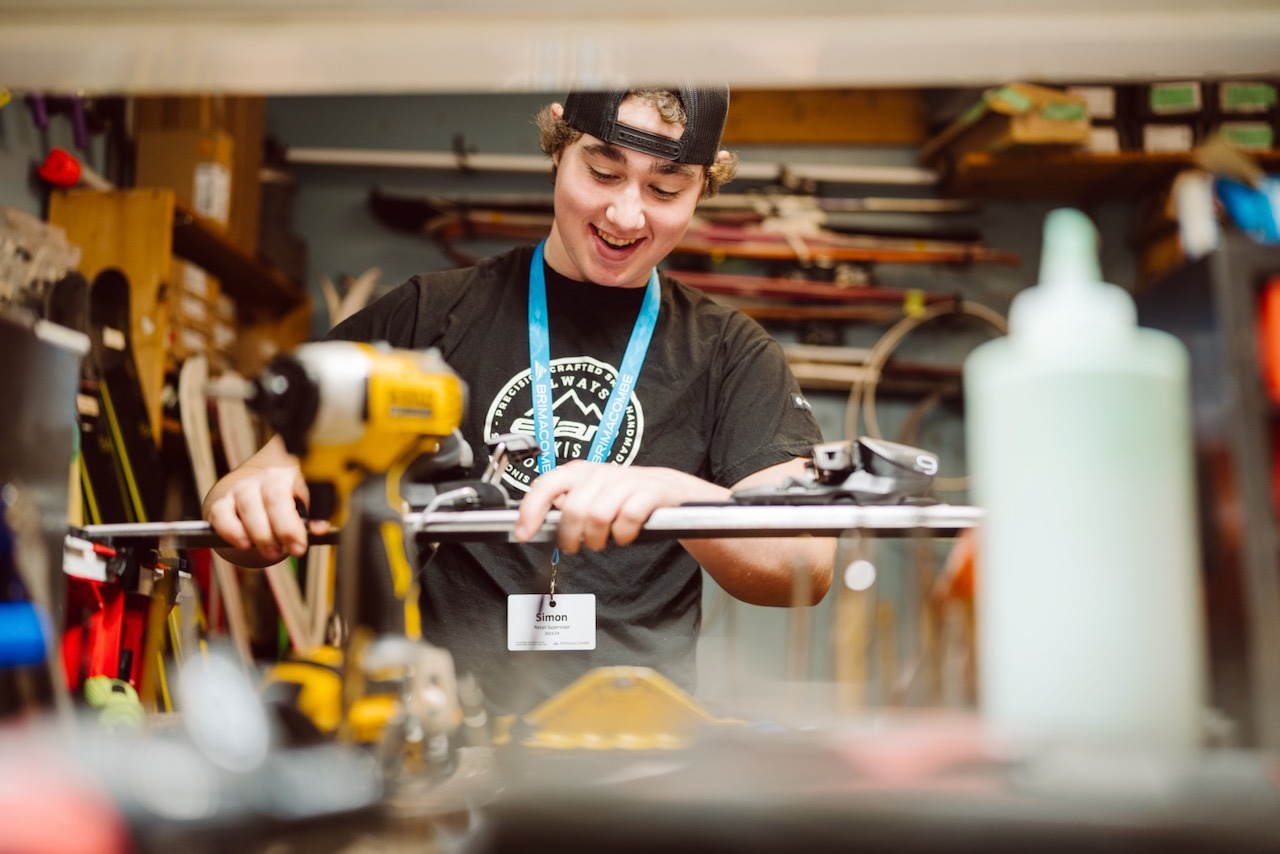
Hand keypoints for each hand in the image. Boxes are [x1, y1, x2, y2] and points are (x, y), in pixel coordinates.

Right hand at [203, 437, 325, 565]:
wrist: (254, 495)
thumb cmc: (283, 506)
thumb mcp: (301, 511)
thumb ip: (311, 520)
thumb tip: (321, 529)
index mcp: (289, 476)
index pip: (294, 493)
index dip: (293, 523)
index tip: (299, 546)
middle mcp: (265, 478)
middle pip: (273, 497)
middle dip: (282, 529)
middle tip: (289, 551)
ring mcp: (241, 488)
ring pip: (248, 506)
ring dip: (260, 534)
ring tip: (272, 552)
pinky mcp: (221, 502)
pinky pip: (222, 515)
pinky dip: (232, 531)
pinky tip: (244, 544)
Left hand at [512, 461, 728, 552]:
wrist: (667, 491)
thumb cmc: (622, 498)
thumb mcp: (589, 497)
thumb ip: (563, 506)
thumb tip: (534, 522)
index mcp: (579, 472)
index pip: (547, 486)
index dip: (531, 510)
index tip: (524, 534)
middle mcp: (600, 473)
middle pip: (573, 510)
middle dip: (571, 536)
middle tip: (576, 546)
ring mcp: (626, 481)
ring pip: (598, 516)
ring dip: (597, 539)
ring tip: (601, 542)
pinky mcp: (649, 492)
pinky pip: (627, 518)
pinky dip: (623, 535)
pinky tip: (624, 536)